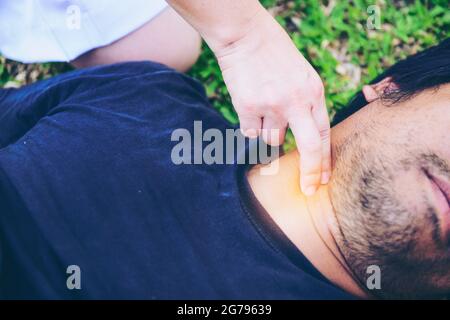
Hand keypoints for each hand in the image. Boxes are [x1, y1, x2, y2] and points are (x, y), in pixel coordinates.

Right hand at [213, 10, 330, 195]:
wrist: (245, 35)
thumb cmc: (274, 55)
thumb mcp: (303, 76)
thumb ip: (307, 105)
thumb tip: (301, 138)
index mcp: (314, 92)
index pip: (324, 134)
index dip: (324, 161)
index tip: (323, 180)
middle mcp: (296, 101)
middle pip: (309, 147)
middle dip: (311, 173)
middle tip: (309, 190)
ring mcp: (271, 105)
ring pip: (272, 140)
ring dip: (269, 133)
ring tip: (264, 108)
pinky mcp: (248, 107)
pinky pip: (250, 134)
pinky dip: (250, 128)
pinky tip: (250, 107)